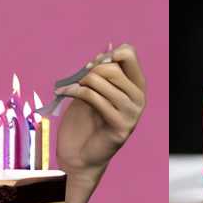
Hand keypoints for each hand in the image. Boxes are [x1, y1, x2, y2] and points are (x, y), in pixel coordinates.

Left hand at [54, 44, 145, 176]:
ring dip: (78, 81)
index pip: (130, 55)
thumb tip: (108, 45)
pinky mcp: (120, 126)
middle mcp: (139, 99)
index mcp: (136, 87)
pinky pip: (94, 97)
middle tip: (76, 78)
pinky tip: (63, 93)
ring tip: (68, 88)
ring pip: (101, 80)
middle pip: (112, 67)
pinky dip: (74, 91)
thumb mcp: (94, 90)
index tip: (91, 65)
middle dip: (89, 69)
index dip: (108, 54)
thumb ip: (102, 70)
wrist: (78, 156)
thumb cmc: (85, 122)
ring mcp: (132, 114)